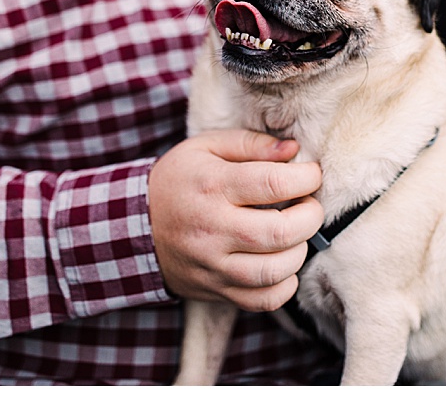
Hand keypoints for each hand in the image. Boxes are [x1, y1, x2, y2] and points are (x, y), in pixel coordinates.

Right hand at [149, 130, 324, 311]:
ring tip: (295, 234)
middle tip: (309, 206)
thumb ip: (251, 144)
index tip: (310, 174)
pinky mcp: (216, 290)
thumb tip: (294, 151)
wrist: (135, 227)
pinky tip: (281, 263)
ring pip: (275, 271)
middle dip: (310, 217)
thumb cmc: (179, 180)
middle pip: (281, 232)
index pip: (274, 183)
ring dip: (299, 251)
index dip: (306, 178)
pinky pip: (264, 300)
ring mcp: (213, 265)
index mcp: (212, 186)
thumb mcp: (206, 147)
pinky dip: (284, 285)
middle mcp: (212, 229)